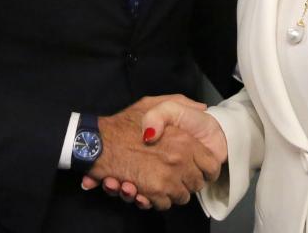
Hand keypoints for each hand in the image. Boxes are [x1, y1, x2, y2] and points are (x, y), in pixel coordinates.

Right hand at [83, 95, 218, 210]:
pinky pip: (163, 203)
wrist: (96, 141)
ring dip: (172, 192)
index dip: (205, 168)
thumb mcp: (155, 103)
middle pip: (196, 183)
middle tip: (174, 174)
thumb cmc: (128, 121)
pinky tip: (142, 190)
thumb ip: (180, 104)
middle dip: (188, 181)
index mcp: (185, 139)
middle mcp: (179, 159)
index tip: (197, 167)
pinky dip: (155, 200)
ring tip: (157, 181)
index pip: (210, 164)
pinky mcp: (153, 191)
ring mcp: (168, 177)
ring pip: (181, 196)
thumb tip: (202, 108)